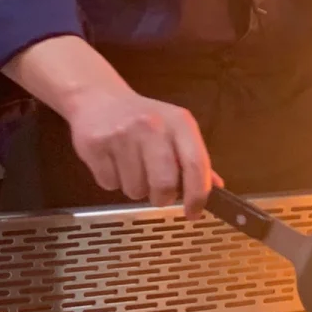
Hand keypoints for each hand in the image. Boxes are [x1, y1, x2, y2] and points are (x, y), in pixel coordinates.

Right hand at [4, 36, 216, 216]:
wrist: (98, 98)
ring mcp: (122, 136)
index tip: (193, 213)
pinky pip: (109, 185)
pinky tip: (113, 161)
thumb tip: (216, 187)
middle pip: (164, 184)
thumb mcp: (175, 129)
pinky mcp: (95, 146)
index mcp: (179, 122)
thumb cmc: (144, 117)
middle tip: (158, 191)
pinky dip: (113, 181)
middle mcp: (152, 127)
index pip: (196, 164)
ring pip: (134, 191)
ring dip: (135, 188)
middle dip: (162, 197)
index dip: (197, 195)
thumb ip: (194, 158)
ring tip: (131, 166)